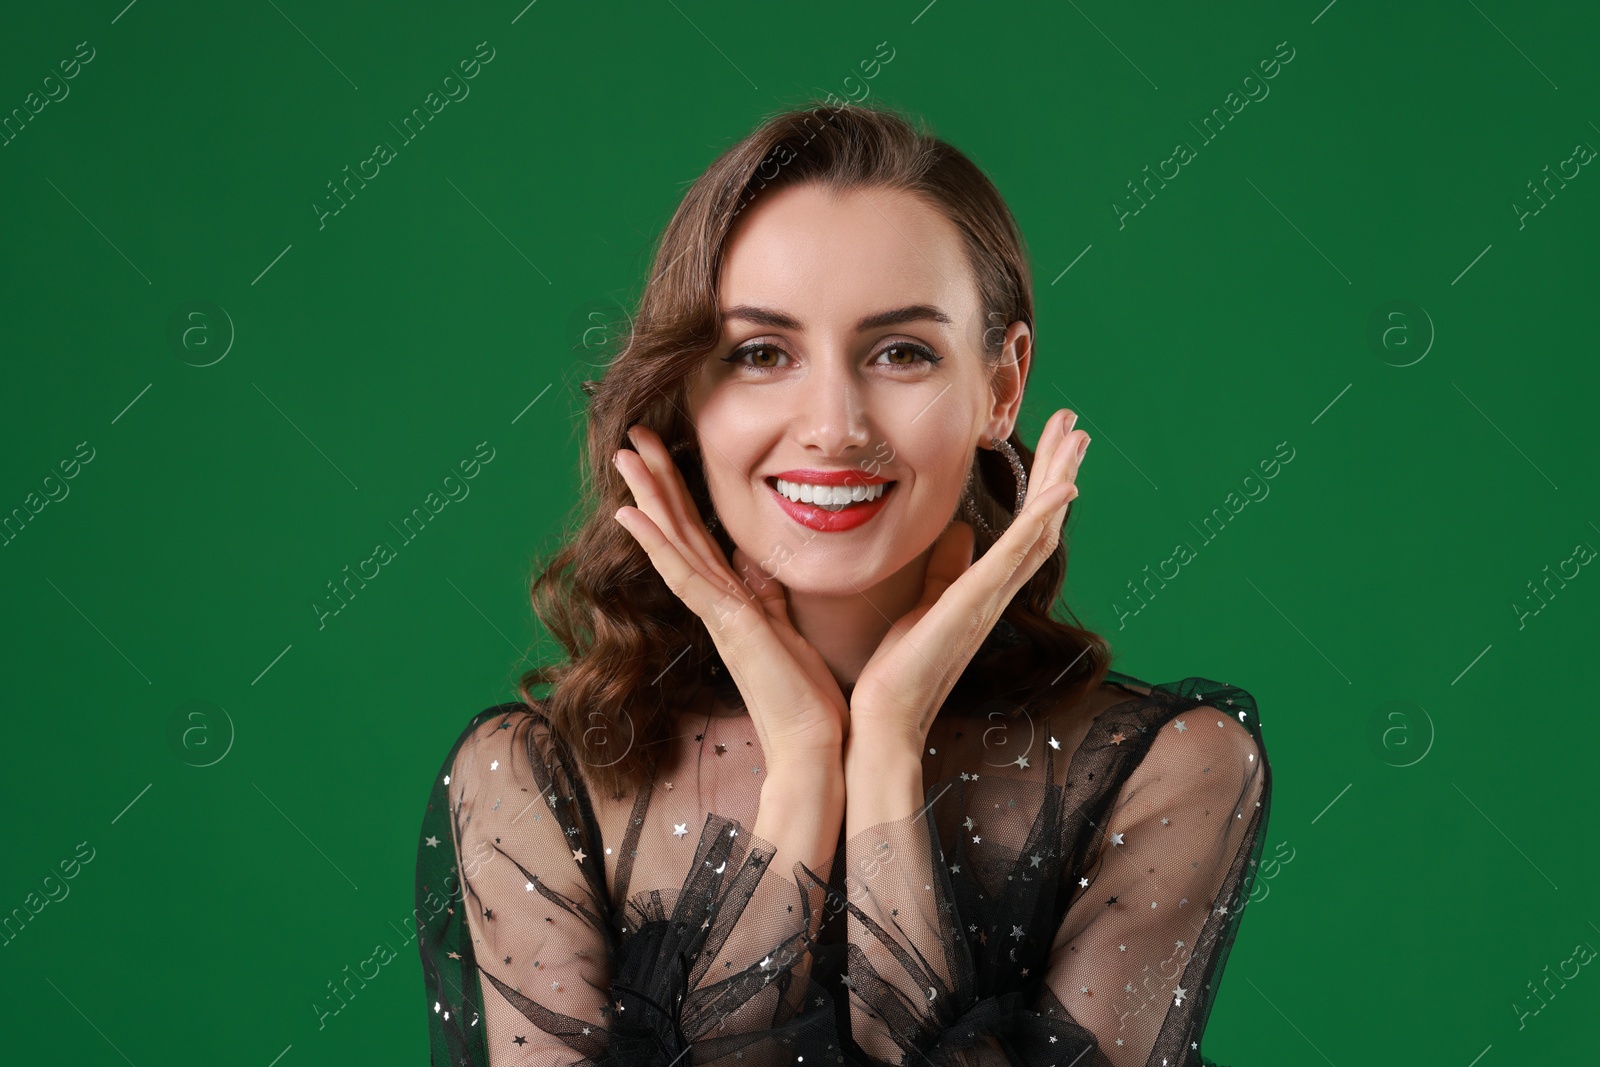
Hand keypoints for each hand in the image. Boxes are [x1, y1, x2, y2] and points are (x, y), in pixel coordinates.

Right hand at [612, 424, 847, 768]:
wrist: (814, 745)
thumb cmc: (807, 697)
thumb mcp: (789, 629)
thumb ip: (769, 595)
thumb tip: (756, 563)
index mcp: (732, 600)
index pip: (697, 537)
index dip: (677, 495)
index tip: (660, 455)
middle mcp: (715, 603)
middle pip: (677, 530)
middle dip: (655, 481)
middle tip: (629, 438)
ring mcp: (716, 613)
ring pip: (673, 543)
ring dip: (647, 497)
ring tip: (623, 456)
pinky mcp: (725, 625)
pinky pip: (684, 577)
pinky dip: (657, 544)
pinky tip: (632, 514)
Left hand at [847, 409, 1089, 758]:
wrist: (882, 719)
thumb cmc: (894, 671)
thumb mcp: (921, 603)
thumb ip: (943, 569)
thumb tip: (958, 532)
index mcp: (982, 592)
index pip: (1022, 529)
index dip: (1041, 485)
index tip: (1051, 442)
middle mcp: (996, 593)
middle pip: (1042, 522)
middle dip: (1059, 470)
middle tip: (1074, 425)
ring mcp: (990, 599)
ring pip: (1039, 529)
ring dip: (1059, 479)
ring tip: (1075, 435)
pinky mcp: (975, 604)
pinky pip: (1017, 555)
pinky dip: (1043, 520)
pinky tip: (1063, 489)